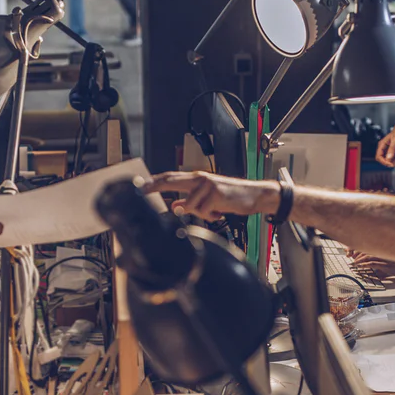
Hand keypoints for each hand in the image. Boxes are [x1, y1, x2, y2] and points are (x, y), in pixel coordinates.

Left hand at [141, 172, 279, 221]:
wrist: (255, 195)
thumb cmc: (231, 197)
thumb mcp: (208, 199)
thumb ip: (190, 201)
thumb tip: (174, 205)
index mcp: (196, 179)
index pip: (171, 177)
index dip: (155, 181)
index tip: (140, 185)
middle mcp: (200, 179)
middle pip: (171, 180)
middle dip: (155, 186)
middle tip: (141, 189)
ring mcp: (207, 185)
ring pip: (190, 206)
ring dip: (201, 214)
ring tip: (214, 211)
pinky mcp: (215, 194)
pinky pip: (203, 211)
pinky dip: (210, 216)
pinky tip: (220, 211)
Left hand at [347, 250, 394, 280]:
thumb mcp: (390, 266)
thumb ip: (382, 267)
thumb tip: (377, 271)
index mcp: (382, 253)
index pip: (368, 250)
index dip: (360, 253)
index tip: (355, 257)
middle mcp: (382, 254)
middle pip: (366, 252)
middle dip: (357, 256)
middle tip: (352, 261)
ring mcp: (383, 259)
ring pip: (368, 257)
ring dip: (359, 261)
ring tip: (355, 264)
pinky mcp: (385, 265)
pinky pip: (373, 263)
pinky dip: (365, 264)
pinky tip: (361, 266)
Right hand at [376, 126, 394, 166]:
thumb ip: (391, 149)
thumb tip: (388, 158)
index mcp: (382, 146)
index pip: (378, 157)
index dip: (383, 161)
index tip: (390, 163)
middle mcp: (384, 150)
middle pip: (384, 160)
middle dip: (391, 162)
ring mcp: (389, 152)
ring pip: (390, 161)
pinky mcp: (394, 153)